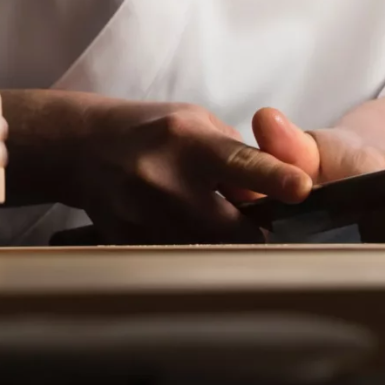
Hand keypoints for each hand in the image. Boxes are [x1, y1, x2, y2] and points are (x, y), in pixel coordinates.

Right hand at [0, 91, 311, 243]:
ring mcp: (144, 215)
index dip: (273, 177)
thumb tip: (272, 197)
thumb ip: (238, 159)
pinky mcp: (130, 241)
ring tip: (207, 221)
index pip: (241, 163)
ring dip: (219, 244)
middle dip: (253, 231)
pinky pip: (178, 259)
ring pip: (208, 252)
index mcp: (190, 142)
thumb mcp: (198, 125)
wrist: (83, 149)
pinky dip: (188, 250)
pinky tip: (176, 228)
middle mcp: (166, 179)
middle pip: (233, 229)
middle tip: (256, 225)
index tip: (301, 187)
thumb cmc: (153, 132)